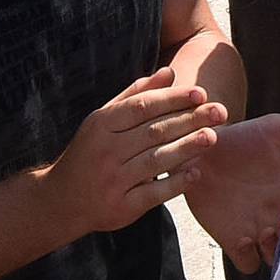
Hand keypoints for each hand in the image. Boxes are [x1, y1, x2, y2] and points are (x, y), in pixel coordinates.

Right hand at [38, 67, 221, 245]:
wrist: (60, 199)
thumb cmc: (88, 153)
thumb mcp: (103, 120)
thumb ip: (134, 95)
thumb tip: (168, 73)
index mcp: (101, 125)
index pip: (141, 107)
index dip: (172, 99)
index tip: (200, 93)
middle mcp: (106, 151)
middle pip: (153, 132)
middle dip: (189, 120)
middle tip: (220, 111)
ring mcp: (113, 180)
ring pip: (155, 161)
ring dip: (186, 148)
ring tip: (213, 136)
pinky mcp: (122, 207)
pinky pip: (153, 193)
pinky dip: (175, 183)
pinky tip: (195, 172)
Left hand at [185, 110, 279, 272]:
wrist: (200, 150)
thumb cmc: (240, 139)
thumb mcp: (274, 128)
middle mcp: (279, 217)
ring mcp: (257, 232)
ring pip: (278, 259)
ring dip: (276, 253)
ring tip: (267, 231)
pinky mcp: (233, 240)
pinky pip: (248, 264)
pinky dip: (249, 258)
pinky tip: (244, 238)